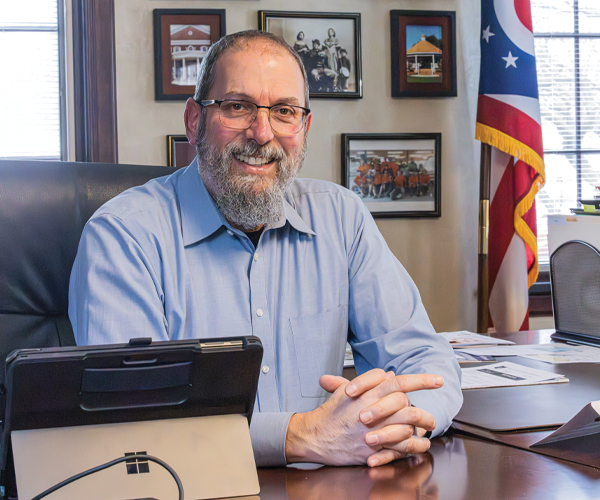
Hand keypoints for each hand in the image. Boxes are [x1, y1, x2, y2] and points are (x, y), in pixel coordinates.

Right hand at [284, 369, 442, 466]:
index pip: (399, 382)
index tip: (438, 380)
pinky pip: (401, 446)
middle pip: (407, 403)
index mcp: (368, 393)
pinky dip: (414, 444)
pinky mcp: (374, 447)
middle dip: (425, 404)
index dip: (422, 380)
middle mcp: (373, 410)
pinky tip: (421, 443)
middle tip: (435, 408)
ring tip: (430, 424)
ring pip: (407, 424)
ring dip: (423, 424)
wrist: (316, 436)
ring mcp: (374, 429)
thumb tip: (390, 375)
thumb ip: (369, 381)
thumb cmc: (331, 413)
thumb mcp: (346, 390)